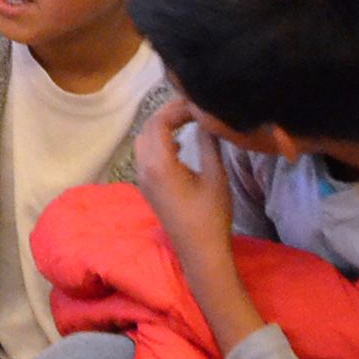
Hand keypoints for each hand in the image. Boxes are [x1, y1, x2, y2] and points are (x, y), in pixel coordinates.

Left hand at [132, 96, 236, 260]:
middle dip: (167, 114)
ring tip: (187, 121)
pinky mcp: (146, 187)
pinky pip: (145, 155)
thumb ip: (208, 144)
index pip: (158, 122)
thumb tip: (206, 120)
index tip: (198, 105)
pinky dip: (158, 142)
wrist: (200, 252)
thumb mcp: (216, 177)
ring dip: (161, 127)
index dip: (176, 108)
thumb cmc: (211, 216)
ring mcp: (142, 178)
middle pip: (147, 128)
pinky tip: (179, 145)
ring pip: (143, 141)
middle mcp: (144, 168)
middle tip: (192, 109)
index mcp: (159, 164)